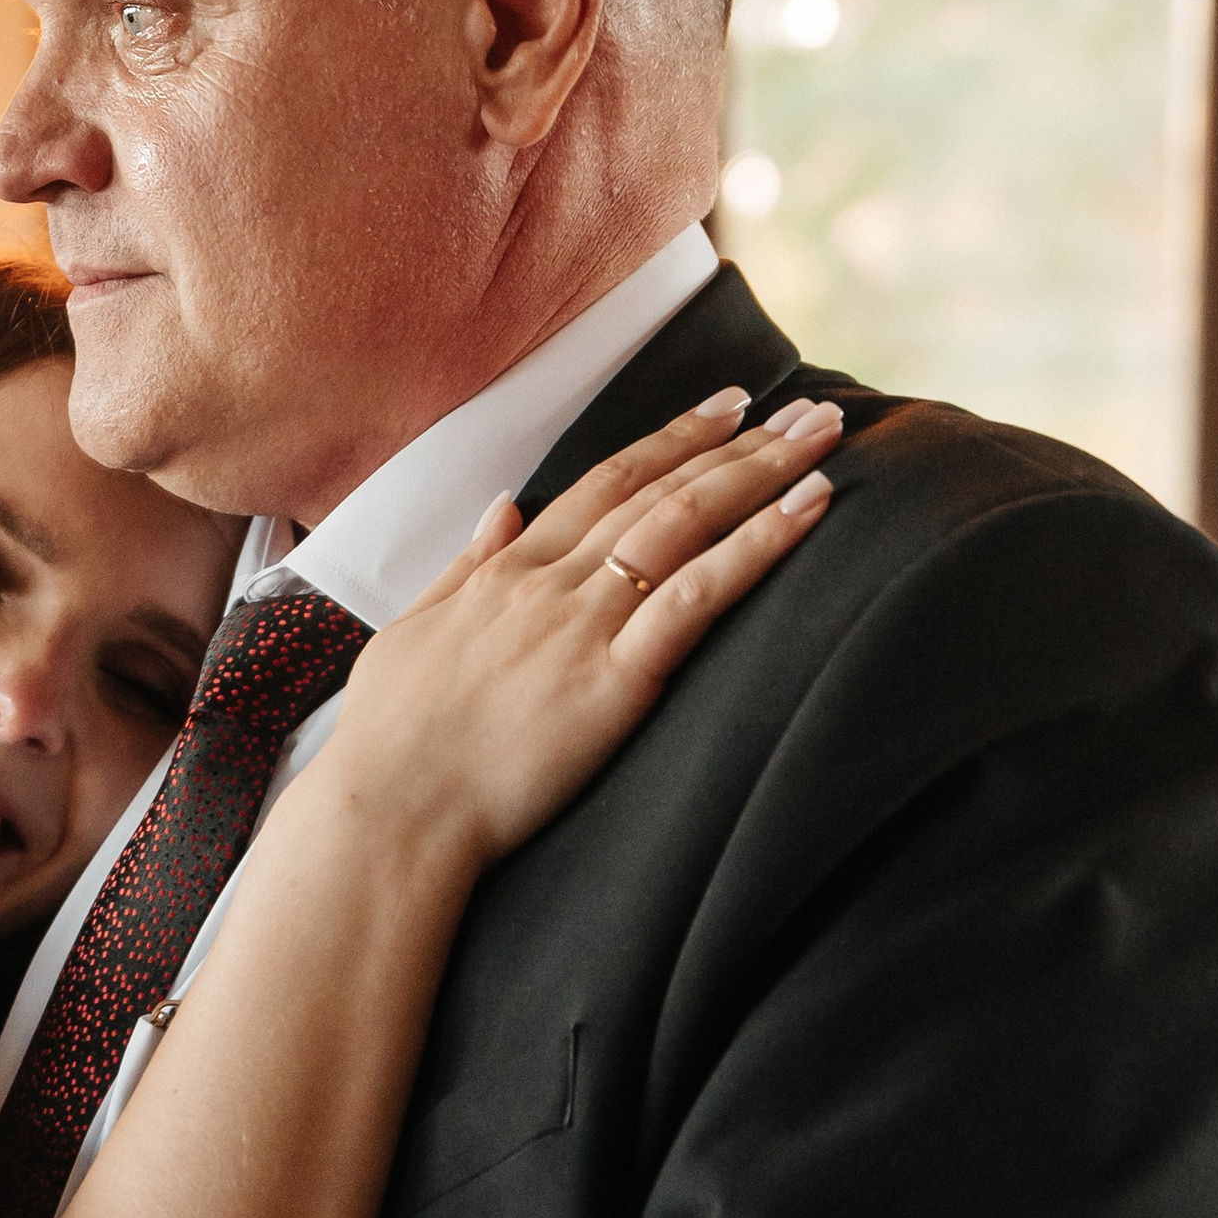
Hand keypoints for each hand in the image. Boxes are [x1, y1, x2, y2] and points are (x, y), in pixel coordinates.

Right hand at [329, 388, 839, 871]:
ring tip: (826, 434)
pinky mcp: (614, 679)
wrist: (391, 810)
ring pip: (688, 523)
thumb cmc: (391, 741)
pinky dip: (758, 545)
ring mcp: (583, 624)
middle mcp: (551, 580)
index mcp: (507, 570)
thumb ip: (463, 566)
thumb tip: (503, 507)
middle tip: (809, 409)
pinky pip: (699, 596)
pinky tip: (808, 508)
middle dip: (742, 441)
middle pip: (661, 489)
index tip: (727, 408)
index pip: (605, 482)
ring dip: (764, 471)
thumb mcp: (411, 632)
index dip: (673, 439)